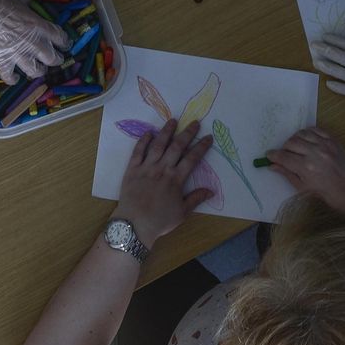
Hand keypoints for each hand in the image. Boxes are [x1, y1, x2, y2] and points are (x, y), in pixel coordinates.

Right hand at [0, 0, 67, 84]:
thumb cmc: (0, 0)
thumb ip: (28, 5)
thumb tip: (28, 6)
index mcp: (39, 26)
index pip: (60, 38)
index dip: (65, 43)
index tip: (65, 45)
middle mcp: (33, 43)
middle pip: (52, 59)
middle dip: (55, 60)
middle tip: (54, 59)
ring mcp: (18, 54)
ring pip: (35, 71)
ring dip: (38, 71)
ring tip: (36, 69)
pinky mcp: (3, 61)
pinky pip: (10, 77)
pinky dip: (13, 79)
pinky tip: (15, 77)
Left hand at [114, 119, 214, 243]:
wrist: (134, 225)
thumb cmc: (160, 220)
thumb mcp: (182, 212)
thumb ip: (196, 198)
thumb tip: (212, 190)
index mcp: (176, 179)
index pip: (192, 159)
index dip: (201, 147)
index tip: (208, 137)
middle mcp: (162, 169)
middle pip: (177, 147)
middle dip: (187, 133)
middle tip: (194, 122)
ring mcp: (146, 167)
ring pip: (158, 145)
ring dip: (166, 132)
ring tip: (173, 120)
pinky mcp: (132, 169)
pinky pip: (138, 152)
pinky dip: (143, 141)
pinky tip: (149, 133)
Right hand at [266, 127, 344, 212]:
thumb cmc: (328, 194)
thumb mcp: (304, 188)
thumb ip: (288, 174)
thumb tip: (273, 166)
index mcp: (306, 168)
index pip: (283, 157)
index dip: (273, 155)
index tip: (269, 155)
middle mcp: (315, 153)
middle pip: (290, 143)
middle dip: (284, 148)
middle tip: (284, 155)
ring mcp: (325, 145)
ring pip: (301, 134)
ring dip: (295, 139)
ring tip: (295, 147)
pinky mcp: (333, 140)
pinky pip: (315, 130)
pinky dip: (307, 133)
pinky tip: (306, 140)